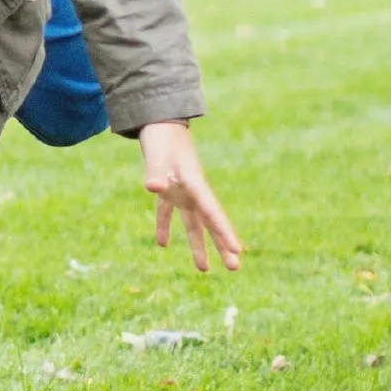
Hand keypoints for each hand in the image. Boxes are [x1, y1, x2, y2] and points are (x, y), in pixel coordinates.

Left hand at [139, 121, 241, 272]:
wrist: (158, 121)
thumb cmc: (161, 138)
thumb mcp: (157, 155)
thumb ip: (155, 172)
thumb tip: (153, 188)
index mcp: (195, 184)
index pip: (212, 213)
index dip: (224, 233)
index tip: (237, 251)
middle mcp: (193, 191)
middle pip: (210, 222)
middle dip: (222, 245)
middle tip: (234, 268)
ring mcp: (182, 190)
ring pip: (193, 223)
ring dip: (198, 244)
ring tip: (203, 269)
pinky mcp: (168, 188)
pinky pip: (168, 212)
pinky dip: (164, 226)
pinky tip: (161, 244)